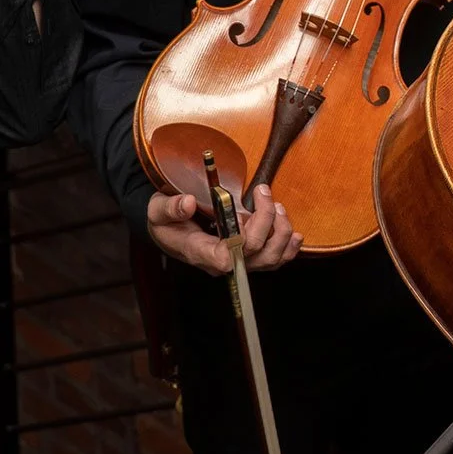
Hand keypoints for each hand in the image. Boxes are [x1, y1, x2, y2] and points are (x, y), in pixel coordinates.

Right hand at [145, 184, 300, 275]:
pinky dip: (289, 248)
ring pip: (270, 258)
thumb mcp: (158, 210)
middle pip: (253, 251)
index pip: (221, 258)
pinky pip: (275, 260)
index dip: (236, 244)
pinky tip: (294, 234)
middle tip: (262, 191)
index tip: (239, 219)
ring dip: (280, 231)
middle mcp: (220, 261)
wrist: (171, 231)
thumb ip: (170, 207)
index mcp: (198, 250)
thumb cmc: (166, 221)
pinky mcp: (249, 257)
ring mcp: (237, 261)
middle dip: (265, 219)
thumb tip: (188, 202)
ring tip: (277, 206)